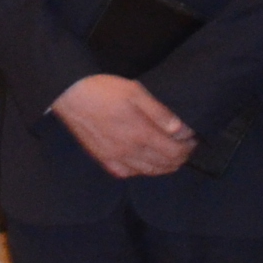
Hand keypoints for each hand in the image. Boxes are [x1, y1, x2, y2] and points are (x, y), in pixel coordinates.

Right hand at [51, 74, 194, 177]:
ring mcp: (115, 158)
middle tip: (185, 147)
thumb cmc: (102, 89)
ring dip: (164, 166)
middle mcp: (129, 152)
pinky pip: (128, 173)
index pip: (175, 152)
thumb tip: (182, 130)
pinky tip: (144, 161)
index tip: (194, 139)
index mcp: (141, 134)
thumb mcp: (136, 92)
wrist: (68, 95)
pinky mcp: (103, 159)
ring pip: (148, 171)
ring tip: (170, 154)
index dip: (189, 148)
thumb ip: (160, 113)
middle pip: (165, 165)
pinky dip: (142, 170)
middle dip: (180, 158)